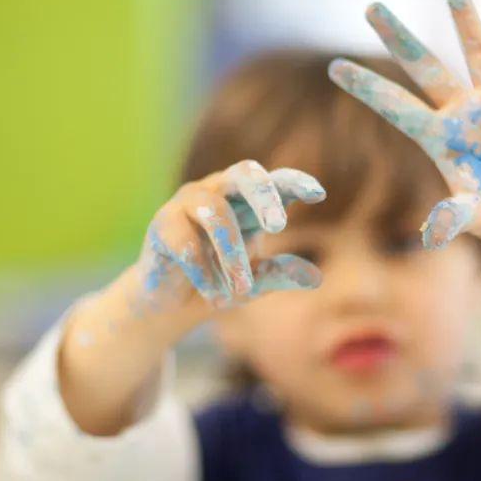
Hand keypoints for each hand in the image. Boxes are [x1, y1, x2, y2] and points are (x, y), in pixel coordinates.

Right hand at [134, 159, 326, 318]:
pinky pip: (185, 244)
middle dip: (263, 196)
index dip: (294, 182)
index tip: (318, 194)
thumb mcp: (252, 282)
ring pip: (215, 213)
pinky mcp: (161, 226)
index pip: (274, 182)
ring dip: (232, 253)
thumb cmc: (218, 281)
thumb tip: (314, 277)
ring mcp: (187, 204)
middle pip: (243, 174)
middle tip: (278, 226)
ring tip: (242, 292)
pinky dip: (204, 273)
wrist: (170, 305)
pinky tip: (213, 296)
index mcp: (246, 202)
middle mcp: (218, 192)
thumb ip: (278, 275)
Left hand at [328, 0, 480, 306]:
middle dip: (397, 37)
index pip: (394, 107)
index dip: (365, 88)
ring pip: (477, 52)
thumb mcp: (476, 217)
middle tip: (370, 4)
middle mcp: (462, 113)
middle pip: (424, 67)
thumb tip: (434, 232)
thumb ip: (454, 218)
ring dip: (464, 17)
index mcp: (439, 139)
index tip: (333, 64)